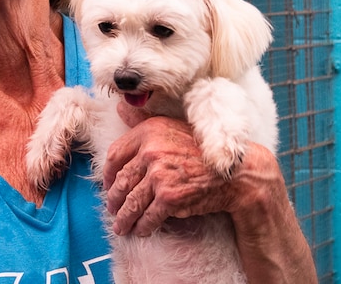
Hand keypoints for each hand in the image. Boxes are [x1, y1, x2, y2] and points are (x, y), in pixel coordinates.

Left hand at [102, 103, 236, 235]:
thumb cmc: (202, 151)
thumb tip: (119, 108)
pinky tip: (141, 230)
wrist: (233, 173)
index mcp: (148, 131)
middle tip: (112, 209)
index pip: (115, 154)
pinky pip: (148, 216)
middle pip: (121, 181)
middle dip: (114, 200)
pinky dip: (143, 227)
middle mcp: (151, 151)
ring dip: (125, 218)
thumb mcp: (171, 127)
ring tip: (122, 226)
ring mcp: (159, 175)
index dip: (107, 174)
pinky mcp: (169, 197)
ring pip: (132, 202)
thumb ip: (142, 121)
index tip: (107, 184)